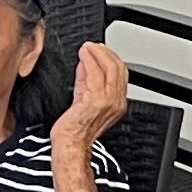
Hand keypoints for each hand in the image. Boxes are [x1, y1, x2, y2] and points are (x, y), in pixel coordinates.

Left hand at [53, 40, 130, 155]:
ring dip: (97, 53)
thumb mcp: (83, 99)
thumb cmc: (75, 130)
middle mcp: (116, 102)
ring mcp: (108, 101)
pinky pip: (96, 74)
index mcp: (117, 103)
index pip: (121, 73)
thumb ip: (86, 80)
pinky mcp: (96, 100)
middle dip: (105, 53)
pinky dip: (90, 61)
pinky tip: (84, 55)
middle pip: (118, 68)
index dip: (111, 58)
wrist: (71, 145)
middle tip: (92, 46)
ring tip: (87, 48)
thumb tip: (85, 63)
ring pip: (110, 68)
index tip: (99, 50)